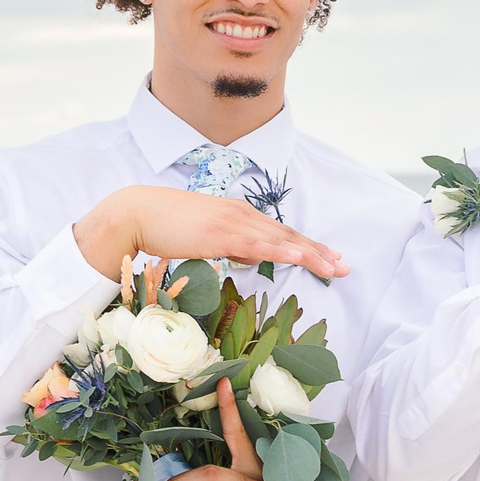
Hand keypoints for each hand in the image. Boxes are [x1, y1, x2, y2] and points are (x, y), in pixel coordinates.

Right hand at [74, 186, 346, 283]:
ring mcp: (231, 222)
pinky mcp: (219, 234)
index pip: (278, 232)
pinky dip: (280, 250)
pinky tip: (299, 257)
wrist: (135, 213)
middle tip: (344, 266)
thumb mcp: (203, 237)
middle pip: (286, 234)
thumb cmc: (164, 227)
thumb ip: (226, 244)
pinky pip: (256, 245)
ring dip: (309, 253)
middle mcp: (240, 215)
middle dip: (317, 251)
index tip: (328, 257)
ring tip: (333, 267)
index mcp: (237, 215)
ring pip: (279, 239)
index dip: (305, 245)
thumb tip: (245, 257)